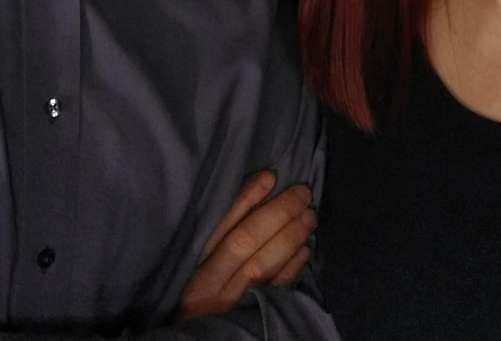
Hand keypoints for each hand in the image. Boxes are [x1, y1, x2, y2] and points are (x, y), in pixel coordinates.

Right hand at [176, 169, 315, 320]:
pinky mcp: (249, 316)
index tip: (270, 177)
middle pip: (248, 241)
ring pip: (264, 265)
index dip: (248, 199)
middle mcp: (212, 284)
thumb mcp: (193, 257)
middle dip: (279, 213)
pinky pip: (275, 291)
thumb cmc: (190, 289)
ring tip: (310, 216)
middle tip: (303, 193)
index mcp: (194, 263)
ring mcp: (233, 302)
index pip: (225, 226)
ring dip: (291, 237)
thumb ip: (218, 228)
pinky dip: (292, 268)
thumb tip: (257, 186)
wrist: (195, 338)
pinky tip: (305, 250)